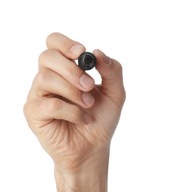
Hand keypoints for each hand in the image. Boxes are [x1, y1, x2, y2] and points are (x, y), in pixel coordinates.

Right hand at [24, 32, 124, 170]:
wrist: (93, 148)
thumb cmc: (100, 120)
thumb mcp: (115, 94)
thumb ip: (112, 71)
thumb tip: (97, 52)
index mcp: (64, 70)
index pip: (54, 44)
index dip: (65, 43)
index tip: (82, 52)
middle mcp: (48, 79)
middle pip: (46, 57)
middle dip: (71, 70)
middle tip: (89, 86)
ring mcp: (38, 95)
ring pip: (46, 78)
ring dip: (72, 91)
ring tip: (88, 105)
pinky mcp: (34, 113)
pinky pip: (49, 103)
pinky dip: (70, 111)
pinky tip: (81, 119)